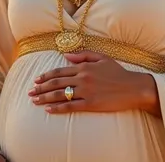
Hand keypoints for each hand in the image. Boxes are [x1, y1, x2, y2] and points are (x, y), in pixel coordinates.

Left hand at [27, 51, 154, 113]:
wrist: (134, 87)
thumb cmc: (119, 73)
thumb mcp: (102, 58)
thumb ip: (83, 55)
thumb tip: (65, 55)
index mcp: (84, 66)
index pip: (59, 70)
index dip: (46, 76)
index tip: (37, 80)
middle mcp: (82, 78)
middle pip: (56, 83)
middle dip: (41, 87)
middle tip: (30, 92)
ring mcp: (86, 91)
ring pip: (60, 94)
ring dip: (44, 97)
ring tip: (34, 100)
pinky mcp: (91, 103)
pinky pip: (70, 106)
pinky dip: (57, 107)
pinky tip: (48, 109)